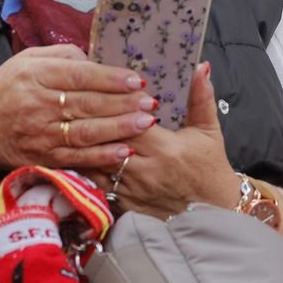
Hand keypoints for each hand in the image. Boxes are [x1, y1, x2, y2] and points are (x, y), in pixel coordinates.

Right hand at [0, 44, 156, 173]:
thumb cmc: (5, 89)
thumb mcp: (26, 60)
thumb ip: (62, 55)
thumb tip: (95, 60)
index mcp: (34, 75)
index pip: (79, 75)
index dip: (110, 78)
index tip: (136, 79)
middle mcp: (37, 104)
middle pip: (87, 104)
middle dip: (123, 103)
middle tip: (149, 102)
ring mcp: (39, 134)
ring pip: (86, 132)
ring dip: (119, 128)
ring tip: (145, 122)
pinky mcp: (41, 158)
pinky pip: (76, 158)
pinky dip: (102, 156)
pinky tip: (124, 151)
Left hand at [90, 63, 240, 217]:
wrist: (211, 216)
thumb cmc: (209, 170)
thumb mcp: (209, 131)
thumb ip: (201, 98)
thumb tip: (201, 67)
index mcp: (165, 149)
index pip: (130, 122)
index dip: (117, 105)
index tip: (110, 90)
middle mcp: (144, 171)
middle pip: (107, 140)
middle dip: (94, 121)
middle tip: (80, 101)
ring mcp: (130, 191)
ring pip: (94, 163)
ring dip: (83, 144)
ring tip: (71, 123)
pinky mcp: (122, 205)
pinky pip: (94, 184)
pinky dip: (84, 167)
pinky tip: (75, 153)